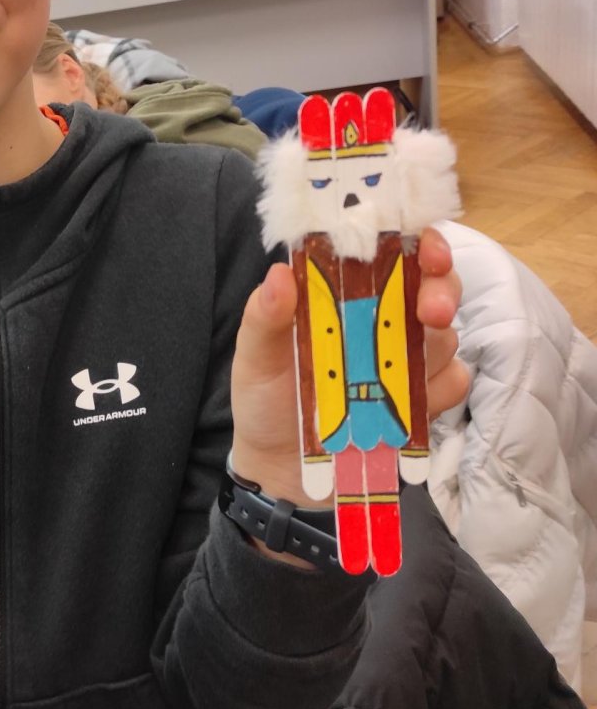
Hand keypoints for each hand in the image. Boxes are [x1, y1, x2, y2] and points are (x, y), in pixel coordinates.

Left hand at [230, 227, 467, 507]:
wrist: (280, 468)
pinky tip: (413, 404)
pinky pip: (452, 383)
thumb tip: (280, 275)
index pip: (394, 249)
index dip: (419, 239)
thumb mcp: (255, 357)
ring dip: (437, 341)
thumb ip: (264, 318)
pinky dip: (439, 389)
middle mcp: (384, 318)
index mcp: (346, 293)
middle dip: (443, 289)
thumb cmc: (266, 399)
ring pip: (447, 334)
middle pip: (437, 284)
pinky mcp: (423, 399)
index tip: (426, 247)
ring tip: (404, 365)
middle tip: (432, 310)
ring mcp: (408, 357)